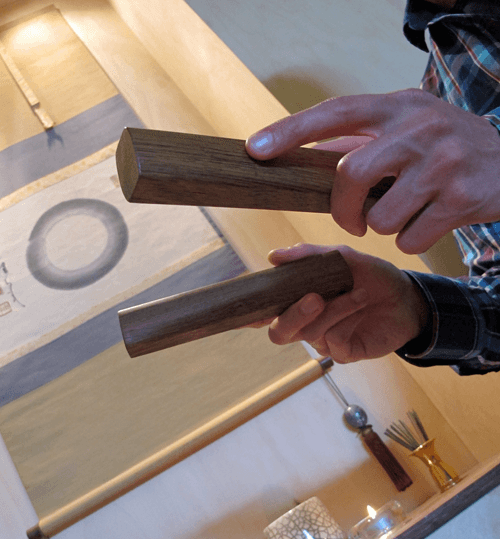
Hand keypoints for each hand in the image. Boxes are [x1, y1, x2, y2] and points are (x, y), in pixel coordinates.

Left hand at [246, 89, 499, 253]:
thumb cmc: (447, 148)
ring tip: (407, 213)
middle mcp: (420, 128)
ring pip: (382, 217)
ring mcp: (443, 162)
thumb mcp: (409, 129)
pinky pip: (411, 239)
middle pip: (351, 174)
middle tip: (353, 220)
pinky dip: (411, 241)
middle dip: (343, 209)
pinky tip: (430, 223)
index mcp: (398, 108)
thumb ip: (362, 141)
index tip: (256, 149)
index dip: (292, 131)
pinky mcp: (461, 197)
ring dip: (385, 227)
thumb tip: (306, 153)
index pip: (335, 113)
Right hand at [262, 244, 429, 362]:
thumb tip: (274, 256)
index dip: (251, 313)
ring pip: (310, 334)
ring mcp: (325, 341)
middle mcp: (306, 325)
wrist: (407, 295)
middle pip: (279, 332)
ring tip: (357, 293)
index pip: (266, 313)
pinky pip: (333, 343)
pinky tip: (360, 305)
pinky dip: (345, 321)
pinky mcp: (345, 353)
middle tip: (315, 297)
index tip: (246, 306)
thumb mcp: (342, 257)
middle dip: (292, 315)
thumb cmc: (371, 277)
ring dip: (334, 310)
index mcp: (298, 302)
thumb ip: (308, 255)